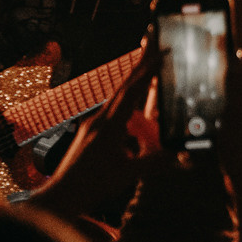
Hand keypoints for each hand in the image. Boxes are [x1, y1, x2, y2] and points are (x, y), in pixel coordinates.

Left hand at [35, 44, 161, 225]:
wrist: (61, 197)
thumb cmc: (90, 186)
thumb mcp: (128, 174)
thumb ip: (155, 163)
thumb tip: (180, 155)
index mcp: (108, 127)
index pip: (130, 92)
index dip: (146, 72)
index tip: (160, 54)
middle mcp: (98, 121)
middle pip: (123, 87)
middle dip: (139, 65)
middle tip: (152, 44)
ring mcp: (93, 126)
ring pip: (117, 97)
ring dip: (134, 81)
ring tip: (147, 67)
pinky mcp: (91, 133)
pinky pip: (113, 110)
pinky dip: (127, 100)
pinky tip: (134, 103)